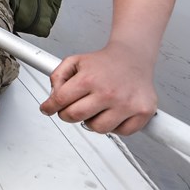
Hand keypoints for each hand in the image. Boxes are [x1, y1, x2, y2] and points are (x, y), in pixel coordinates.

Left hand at [40, 42, 157, 134]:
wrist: (133, 57)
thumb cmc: (103, 62)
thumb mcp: (74, 61)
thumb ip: (57, 77)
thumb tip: (52, 98)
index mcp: (89, 79)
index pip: (60, 100)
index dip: (50, 107)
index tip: (47, 109)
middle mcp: (108, 92)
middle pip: (75, 116)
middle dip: (67, 115)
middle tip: (70, 109)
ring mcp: (126, 104)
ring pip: (98, 128)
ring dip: (92, 121)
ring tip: (95, 108)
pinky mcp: (142, 112)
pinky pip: (121, 132)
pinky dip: (114, 126)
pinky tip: (112, 113)